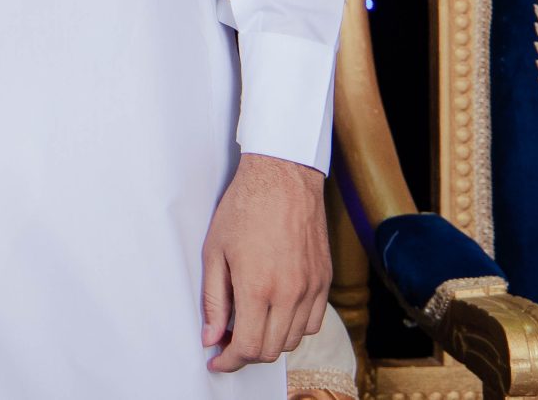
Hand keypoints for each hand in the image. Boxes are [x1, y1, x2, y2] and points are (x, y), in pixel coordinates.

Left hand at [201, 152, 329, 371]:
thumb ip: (214, 300)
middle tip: (228, 342)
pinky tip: (276, 313)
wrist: (283, 177)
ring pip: (295, 340)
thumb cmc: (244, 208)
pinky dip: (294, 328)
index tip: (217, 359)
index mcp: (258, 288)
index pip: (249, 348)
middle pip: (272, 350)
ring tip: (250, 326)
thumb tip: (211, 337)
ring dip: (271, 342)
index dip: (230, 361)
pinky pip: (313, 322)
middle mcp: (290, 294)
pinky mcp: (325, 281)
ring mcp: (312, 288)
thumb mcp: (215, 252)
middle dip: (247, 354)